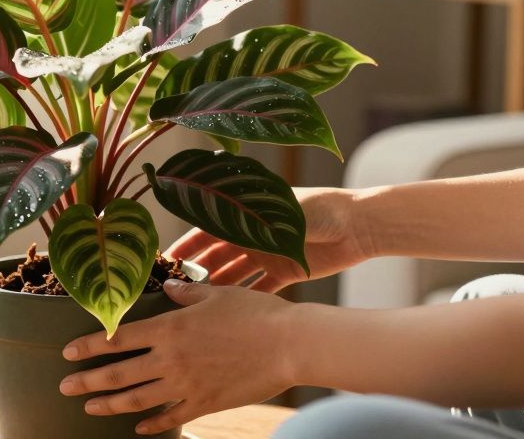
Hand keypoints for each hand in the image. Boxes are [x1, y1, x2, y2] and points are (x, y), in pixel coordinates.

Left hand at [59, 279, 299, 434]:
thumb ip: (185, 292)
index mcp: (169, 327)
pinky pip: (170, 418)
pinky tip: (138, 428)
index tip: (68, 352)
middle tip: (64, 387)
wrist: (289, 345)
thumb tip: (165, 285)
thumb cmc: (255, 313)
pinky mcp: (204, 404)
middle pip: (118, 373)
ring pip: (137, 399)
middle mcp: (170, 359)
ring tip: (89, 408)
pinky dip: (151, 424)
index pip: (118, 337)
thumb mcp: (216, 294)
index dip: (89, 345)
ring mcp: (186, 385)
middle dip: (86, 381)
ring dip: (109, 404)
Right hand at [166, 187, 374, 291]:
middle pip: (216, 256)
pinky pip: (259, 289)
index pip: (206, 229)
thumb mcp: (274, 212)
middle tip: (175, 293)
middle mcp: (252, 234)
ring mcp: (268, 254)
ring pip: (235, 276)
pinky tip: (228, 316)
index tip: (166, 262)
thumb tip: (207, 232)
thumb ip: (242, 223)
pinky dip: (245, 300)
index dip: (185, 246)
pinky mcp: (285, 272)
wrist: (357, 225)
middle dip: (197, 273)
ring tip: (197, 309)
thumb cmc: (317, 208)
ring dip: (218, 290)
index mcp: (245, 212)